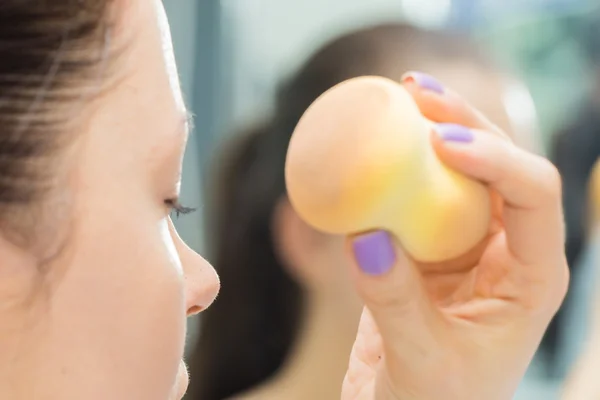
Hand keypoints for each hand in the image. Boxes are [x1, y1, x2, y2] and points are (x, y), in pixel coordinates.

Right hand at [341, 72, 568, 399]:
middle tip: (415, 91)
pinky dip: (391, 171)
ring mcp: (462, 247)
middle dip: (463, 122)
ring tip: (397, 97)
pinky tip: (370, 149)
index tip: (438, 144)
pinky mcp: (423, 250)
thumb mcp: (424, 365)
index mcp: (532, 277)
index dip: (497, 158)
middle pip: (498, 165)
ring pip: (454, 174)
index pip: (535, 196)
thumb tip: (364, 234)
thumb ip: (396, 304)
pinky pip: (410, 198)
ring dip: (428, 132)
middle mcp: (503, 251)